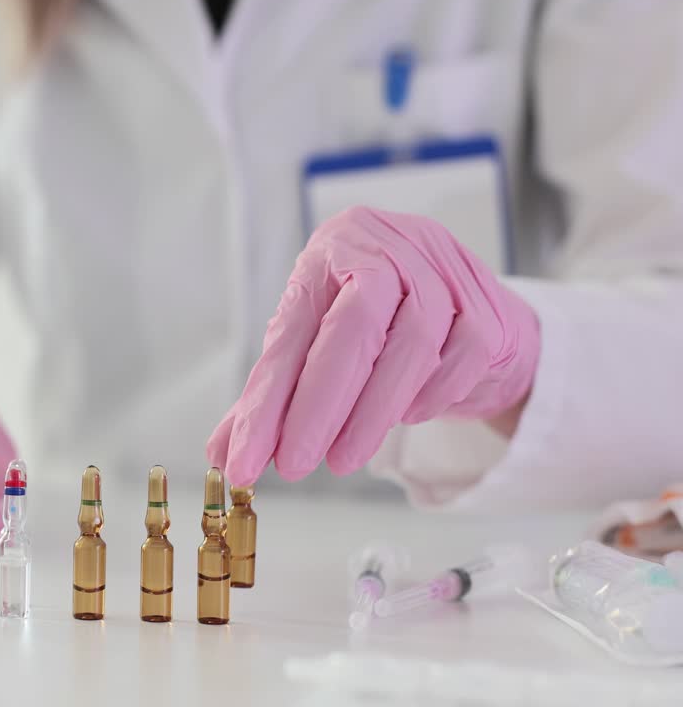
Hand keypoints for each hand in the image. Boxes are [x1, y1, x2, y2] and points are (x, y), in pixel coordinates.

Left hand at [207, 206, 539, 484]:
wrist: (474, 319)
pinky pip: (459, 357)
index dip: (264, 403)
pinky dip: (427, 396)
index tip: (242, 460)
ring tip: (343, 458)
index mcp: (330, 251)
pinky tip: (406, 418)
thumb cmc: (382, 331)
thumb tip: (224, 453)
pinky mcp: (488, 305)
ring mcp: (444, 270)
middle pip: (353, 325)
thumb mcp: (320, 348)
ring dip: (372, 412)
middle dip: (318, 405)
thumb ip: (274, 397)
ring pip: (412, 342)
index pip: (291, 333)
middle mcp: (386, 246)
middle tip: (294, 466)